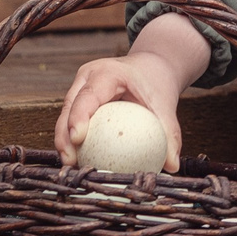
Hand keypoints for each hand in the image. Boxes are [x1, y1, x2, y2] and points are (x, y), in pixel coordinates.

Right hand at [50, 14, 206, 172]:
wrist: (151, 68)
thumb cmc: (156, 83)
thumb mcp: (165, 104)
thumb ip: (169, 133)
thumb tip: (172, 165)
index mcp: (107, 73)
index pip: (88, 96)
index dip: (78, 117)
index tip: (77, 139)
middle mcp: (87, 78)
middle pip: (69, 108)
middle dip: (64, 136)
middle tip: (70, 162)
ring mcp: (79, 88)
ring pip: (65, 116)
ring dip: (64, 141)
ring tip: (71, 166)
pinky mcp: (78, 100)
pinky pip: (71, 121)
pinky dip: (72, 140)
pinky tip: (78, 161)